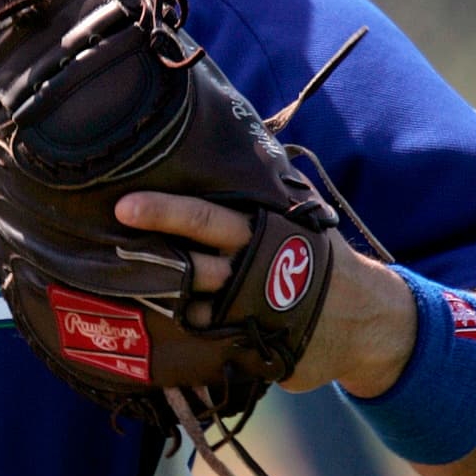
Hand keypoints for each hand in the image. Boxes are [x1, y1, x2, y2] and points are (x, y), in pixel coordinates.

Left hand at [115, 191, 415, 395]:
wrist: (368, 320)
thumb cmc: (319, 254)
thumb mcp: (301, 211)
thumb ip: (265, 179)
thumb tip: (238, 126)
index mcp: (261, 231)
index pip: (204, 217)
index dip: (163, 211)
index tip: (123, 206)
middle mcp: (250, 271)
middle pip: (189, 262)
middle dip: (149, 255)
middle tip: (107, 242)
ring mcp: (248, 315)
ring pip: (190, 305)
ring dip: (158, 296)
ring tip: (117, 282)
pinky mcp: (250, 349)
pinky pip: (205, 342)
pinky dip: (182, 333)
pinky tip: (151, 324)